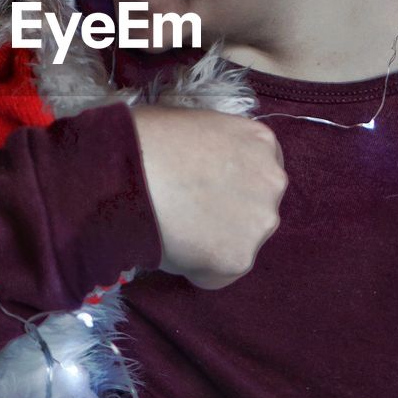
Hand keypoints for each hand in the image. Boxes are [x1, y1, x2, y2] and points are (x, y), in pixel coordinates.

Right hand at [129, 107, 286, 287]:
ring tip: (172, 231)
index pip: (257, 171)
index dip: (227, 183)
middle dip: (226, 214)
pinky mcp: (239, 259)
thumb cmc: (144, 137)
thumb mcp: (189, 124)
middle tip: (185, 212)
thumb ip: (210, 150)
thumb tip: (198, 171)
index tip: (203, 189)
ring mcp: (261, 221)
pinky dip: (196, 268)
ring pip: (239, 242)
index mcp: (260, 141)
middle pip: (254, 208)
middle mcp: (272, 180)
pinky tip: (170, 247)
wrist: (125, 172)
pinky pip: (218, 273)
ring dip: (213, 243)